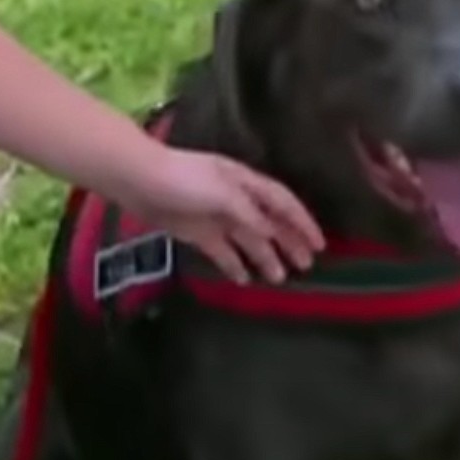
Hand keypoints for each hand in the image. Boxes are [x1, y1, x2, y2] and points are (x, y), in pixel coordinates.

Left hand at [114, 147, 321, 283]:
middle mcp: (235, 200)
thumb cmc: (184, 180)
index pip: (283, 203)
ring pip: (248, 240)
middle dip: (289, 243)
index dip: (302, 222)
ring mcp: (216, 217)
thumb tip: (273, 234)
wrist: (139, 180)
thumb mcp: (223, 193)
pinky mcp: (197, 232)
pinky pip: (222, 251)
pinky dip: (233, 264)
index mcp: (245, 184)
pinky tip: (243, 279)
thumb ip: (250, 214)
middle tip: (305, 266)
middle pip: (269, 223)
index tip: (320, 245)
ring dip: (264, 257)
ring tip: (279, 279)